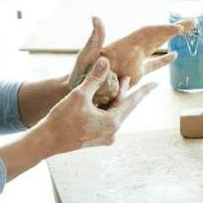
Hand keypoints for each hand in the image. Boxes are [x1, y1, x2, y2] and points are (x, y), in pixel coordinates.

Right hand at [42, 56, 156, 152]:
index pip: (133, 102)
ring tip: (113, 85)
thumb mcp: (80, 95)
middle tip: (126, 77)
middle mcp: (112, 132)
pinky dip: (104, 109)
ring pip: (112, 114)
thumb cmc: (61, 119)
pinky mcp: (95, 139)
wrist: (45, 142)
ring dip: (112, 100)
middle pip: (122, 107)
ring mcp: (104, 138)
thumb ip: (94, 78)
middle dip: (123, 91)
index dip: (144, 90)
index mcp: (113, 122)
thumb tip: (105, 61)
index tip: (157, 84)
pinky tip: (100, 100)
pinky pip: (104, 120)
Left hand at [67, 16, 190, 99]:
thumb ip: (94, 39)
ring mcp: (134, 62)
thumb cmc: (79, 73)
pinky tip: (174, 56)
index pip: (149, 34)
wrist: (78, 90)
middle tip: (194, 21)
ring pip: (158, 47)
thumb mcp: (87, 56)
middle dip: (176, 28)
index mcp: (124, 46)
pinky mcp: (134, 75)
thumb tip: (96, 18)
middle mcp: (131, 51)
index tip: (180, 28)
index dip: (165, 30)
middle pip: (157, 35)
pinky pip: (152, 66)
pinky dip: (163, 60)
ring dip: (173, 39)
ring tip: (190, 30)